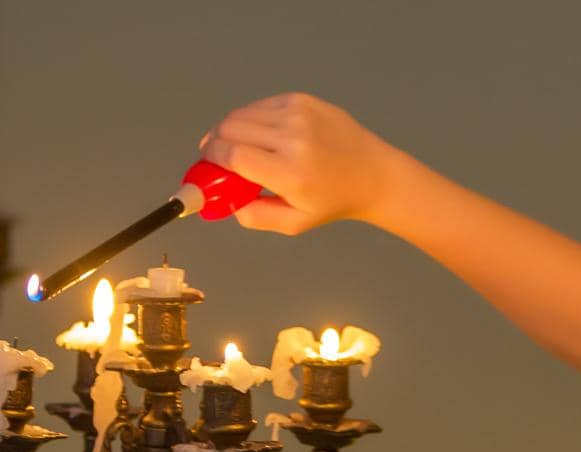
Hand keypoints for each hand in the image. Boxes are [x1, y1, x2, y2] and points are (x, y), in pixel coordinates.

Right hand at [197, 92, 398, 235]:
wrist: (373, 174)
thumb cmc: (332, 201)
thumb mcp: (294, 222)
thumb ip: (255, 216)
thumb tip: (224, 200)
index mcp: (290, 173)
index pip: (232, 155)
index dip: (211, 158)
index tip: (207, 165)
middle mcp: (293, 139)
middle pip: (229, 129)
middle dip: (215, 143)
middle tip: (217, 158)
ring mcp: (298, 114)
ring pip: (241, 114)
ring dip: (230, 130)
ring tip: (237, 147)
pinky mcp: (302, 100)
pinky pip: (259, 105)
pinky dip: (251, 119)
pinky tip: (259, 134)